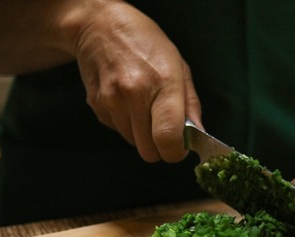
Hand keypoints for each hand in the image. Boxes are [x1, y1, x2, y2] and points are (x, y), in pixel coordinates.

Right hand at [73, 2, 201, 161]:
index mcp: (163, 82)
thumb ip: (191, 104)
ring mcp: (111, 101)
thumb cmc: (147, 44)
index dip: (176, 152)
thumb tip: (197, 135)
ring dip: (142, 134)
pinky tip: (126, 100)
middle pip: (149, 152)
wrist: (100, 26)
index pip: (168, 139)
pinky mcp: (96, 106)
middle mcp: (134, 94)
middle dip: (159, 147)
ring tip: (143, 106)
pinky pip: (118, 131)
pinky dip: (126, 123)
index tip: (179, 147)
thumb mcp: (179, 66)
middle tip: (164, 130)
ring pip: (133, 143)